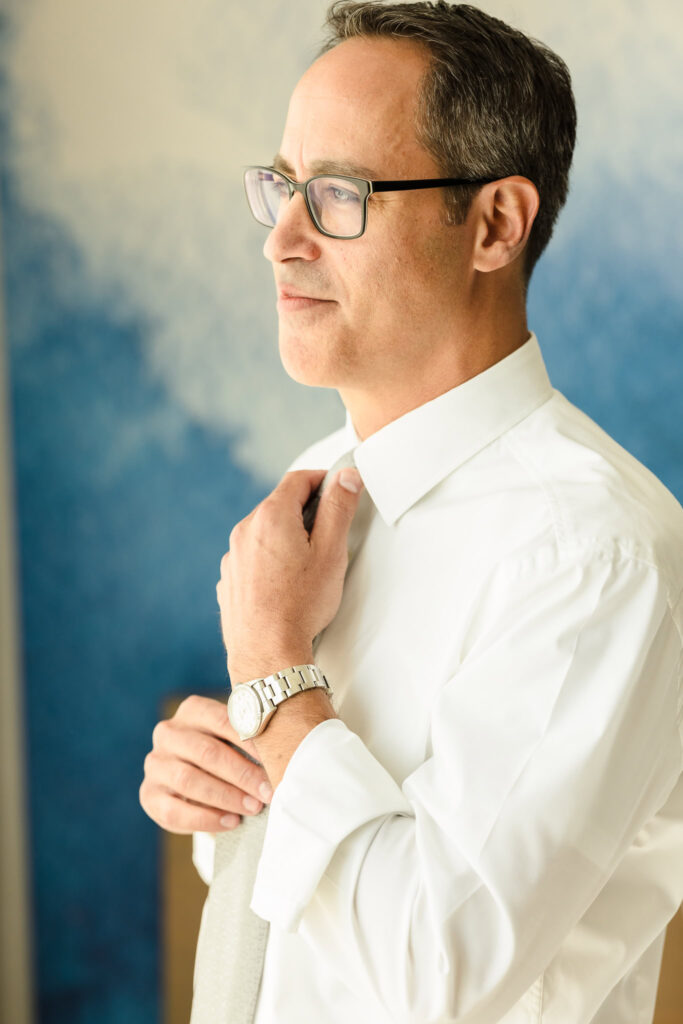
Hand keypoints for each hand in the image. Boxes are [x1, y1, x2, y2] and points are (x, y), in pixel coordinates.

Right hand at [139, 695, 272, 832]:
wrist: (198, 784)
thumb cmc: (228, 755)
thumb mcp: (236, 741)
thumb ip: (251, 741)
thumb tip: (283, 756)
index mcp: (192, 710)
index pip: (222, 721)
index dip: (250, 743)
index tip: (275, 762)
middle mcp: (168, 733)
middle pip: (206, 752)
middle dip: (241, 774)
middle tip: (267, 792)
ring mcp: (155, 764)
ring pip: (189, 780)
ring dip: (226, 797)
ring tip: (253, 808)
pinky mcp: (148, 795)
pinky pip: (174, 811)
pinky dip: (205, 819)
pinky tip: (231, 822)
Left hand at [217, 467, 363, 681]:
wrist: (267, 652)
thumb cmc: (299, 607)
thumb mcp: (331, 552)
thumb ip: (339, 508)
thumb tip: (345, 477)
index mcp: (271, 517)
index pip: (298, 479)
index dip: (323, 480)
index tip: (338, 489)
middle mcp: (245, 531)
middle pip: (280, 505)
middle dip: (305, 512)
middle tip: (329, 534)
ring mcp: (233, 557)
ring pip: (264, 533)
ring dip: (286, 537)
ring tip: (308, 566)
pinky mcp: (229, 580)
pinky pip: (251, 558)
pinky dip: (269, 560)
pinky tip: (285, 584)